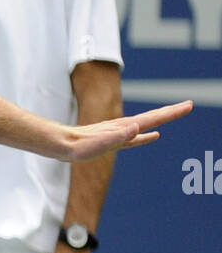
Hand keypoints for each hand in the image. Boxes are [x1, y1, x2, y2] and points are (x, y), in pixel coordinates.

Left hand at [66, 99, 192, 160]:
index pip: (154, 117)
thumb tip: (137, 127)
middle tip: (189, 105)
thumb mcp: (99, 143)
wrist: (63, 145)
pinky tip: (154, 135)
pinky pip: (136, 138)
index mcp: (125, 127)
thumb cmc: (79, 146)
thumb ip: (118, 136)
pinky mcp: (114, 141)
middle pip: (153, 117)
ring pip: (147, 124)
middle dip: (172, 112)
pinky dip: (147, 136)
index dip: (171, 113)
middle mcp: (125, 127)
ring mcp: (120, 133)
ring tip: (175, 114)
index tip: (188, 105)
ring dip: (162, 119)